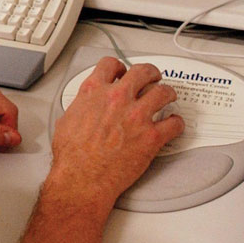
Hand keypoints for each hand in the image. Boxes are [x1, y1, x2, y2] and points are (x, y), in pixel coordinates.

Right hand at [46, 57, 183, 211]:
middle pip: (143, 71)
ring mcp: (136, 116)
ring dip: (168, 93)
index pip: (110, 65)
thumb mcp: (66, 120)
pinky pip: (175, 123)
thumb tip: (84, 107)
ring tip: (168, 97)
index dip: (119, 67)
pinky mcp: (152, 136)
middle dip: (150, 73)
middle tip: (153, 78)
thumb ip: (81, 107)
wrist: (82, 177)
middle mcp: (117, 98)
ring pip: (164, 92)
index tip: (123, 72)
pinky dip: (176, 123)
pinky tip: (173, 125)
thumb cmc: (72, 155)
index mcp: (94, 92)